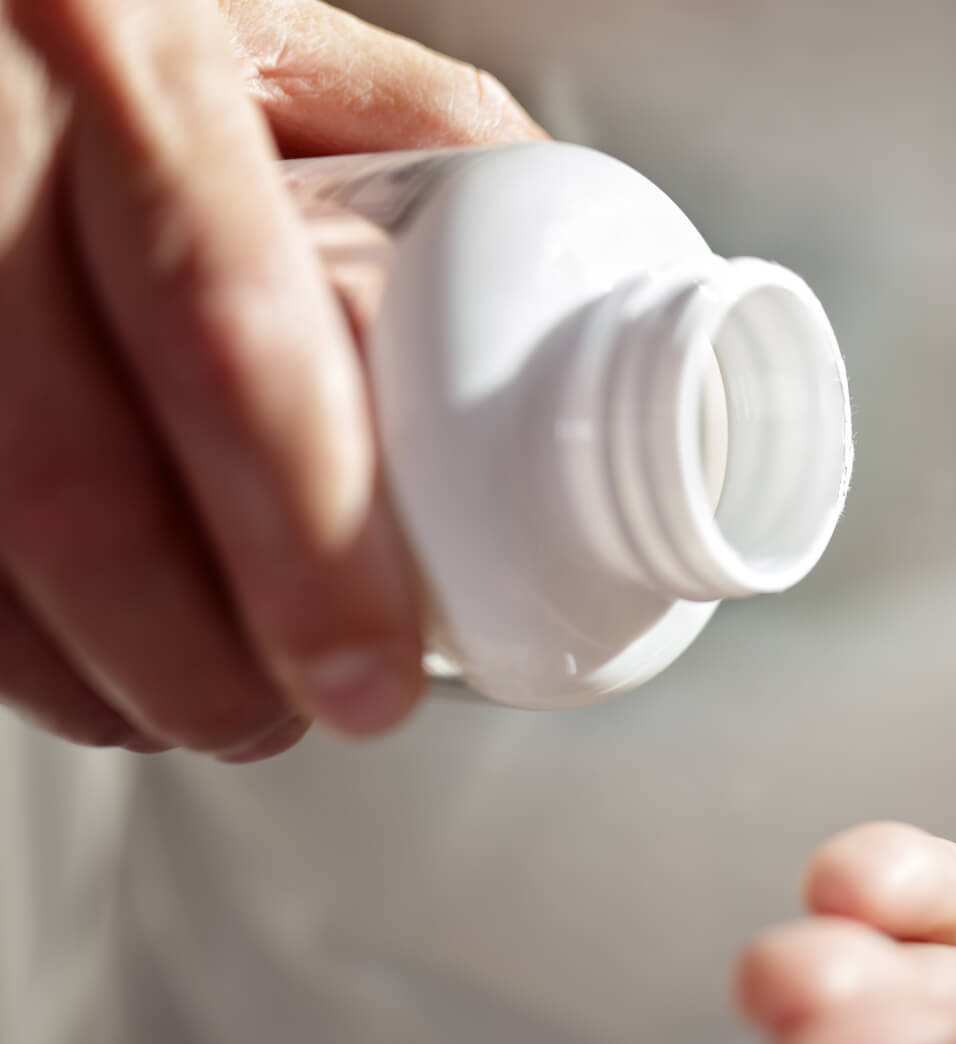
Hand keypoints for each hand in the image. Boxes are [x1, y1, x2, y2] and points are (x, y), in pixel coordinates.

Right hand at [0, 0, 539, 758]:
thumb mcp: (239, 13)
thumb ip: (399, 120)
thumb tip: (546, 241)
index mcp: (115, 60)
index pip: (228, 345)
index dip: (303, 548)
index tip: (368, 674)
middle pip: (68, 489)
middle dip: (192, 661)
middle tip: (288, 718)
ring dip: (79, 671)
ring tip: (187, 708)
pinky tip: (66, 647)